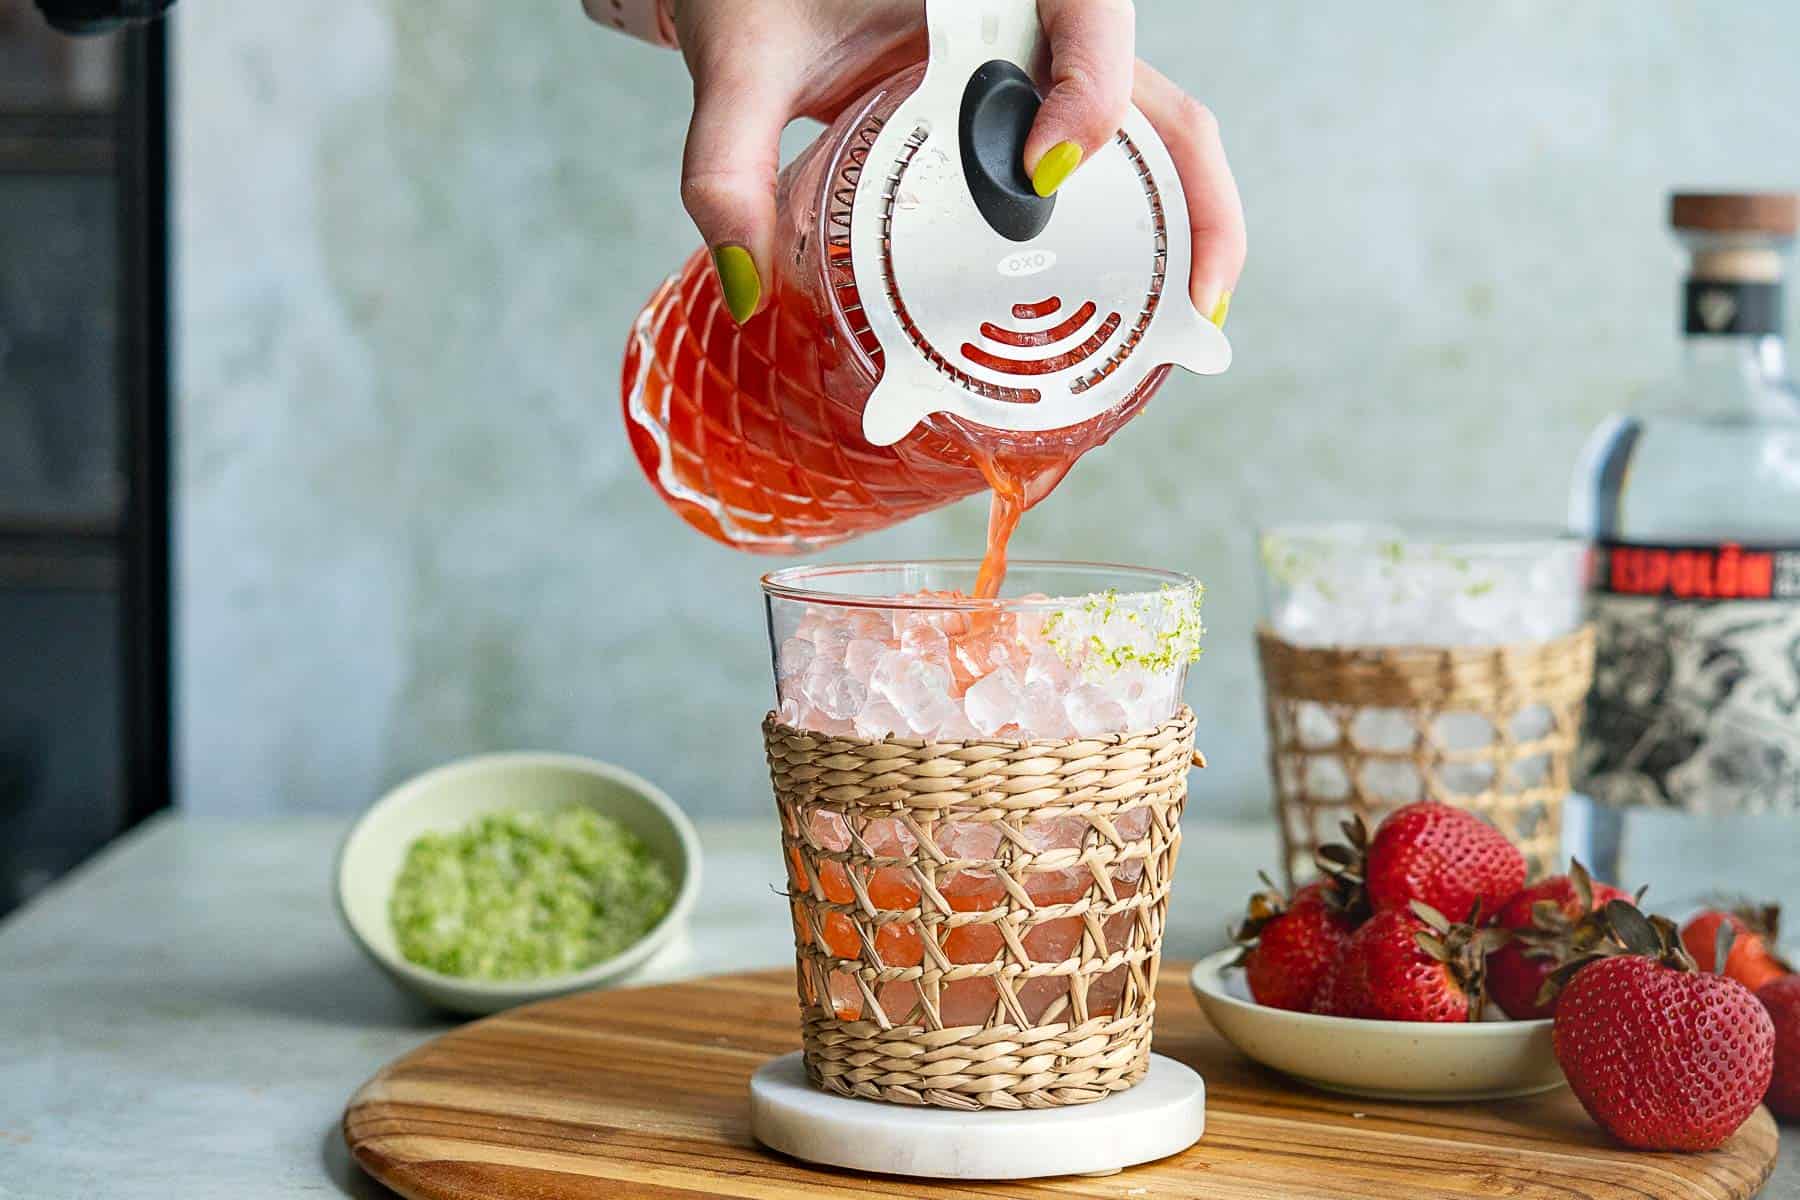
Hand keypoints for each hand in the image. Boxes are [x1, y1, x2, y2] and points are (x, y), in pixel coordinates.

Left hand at [617, 0, 1245, 327]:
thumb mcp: (736, 59)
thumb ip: (724, 164)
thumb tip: (747, 288)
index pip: (1086, 8)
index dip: (1090, 90)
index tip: (1042, 176)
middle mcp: (1038, 16)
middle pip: (1158, 99)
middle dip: (1200, 203)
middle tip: (1198, 307)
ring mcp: (1049, 68)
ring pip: (1157, 137)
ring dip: (1189, 228)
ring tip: (1188, 324)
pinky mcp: (1038, 114)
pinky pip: (1115, 164)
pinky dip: (1140, 232)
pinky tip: (1133, 303)